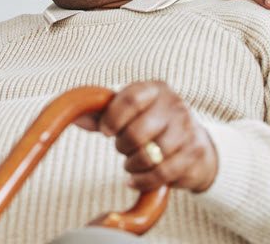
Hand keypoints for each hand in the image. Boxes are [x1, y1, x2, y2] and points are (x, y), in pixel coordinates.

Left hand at [75, 81, 217, 193]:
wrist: (195, 142)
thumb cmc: (152, 123)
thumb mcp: (129, 112)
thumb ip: (102, 113)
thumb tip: (75, 117)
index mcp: (155, 89)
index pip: (130, 99)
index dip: (112, 118)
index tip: (105, 132)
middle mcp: (174, 105)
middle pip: (137, 132)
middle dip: (123, 146)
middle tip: (122, 148)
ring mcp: (187, 129)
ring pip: (149, 156)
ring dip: (133, 164)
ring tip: (131, 162)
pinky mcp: (194, 153)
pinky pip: (161, 173)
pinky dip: (142, 180)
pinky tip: (134, 179)